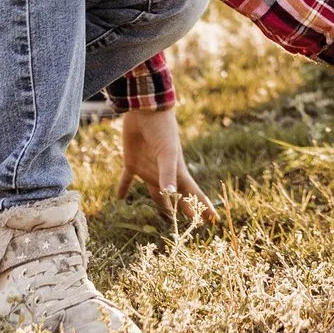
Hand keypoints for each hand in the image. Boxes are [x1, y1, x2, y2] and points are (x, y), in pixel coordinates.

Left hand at [114, 108, 215, 224]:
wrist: (145, 110)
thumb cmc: (162, 129)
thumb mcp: (167, 152)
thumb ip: (168, 173)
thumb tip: (171, 194)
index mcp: (177, 172)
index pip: (193, 194)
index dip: (203, 208)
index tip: (214, 221)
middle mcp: (164, 173)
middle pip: (176, 196)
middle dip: (184, 208)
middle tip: (192, 223)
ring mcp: (148, 168)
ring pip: (155, 190)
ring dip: (160, 201)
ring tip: (166, 212)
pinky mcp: (132, 162)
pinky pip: (127, 179)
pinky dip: (123, 188)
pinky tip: (120, 197)